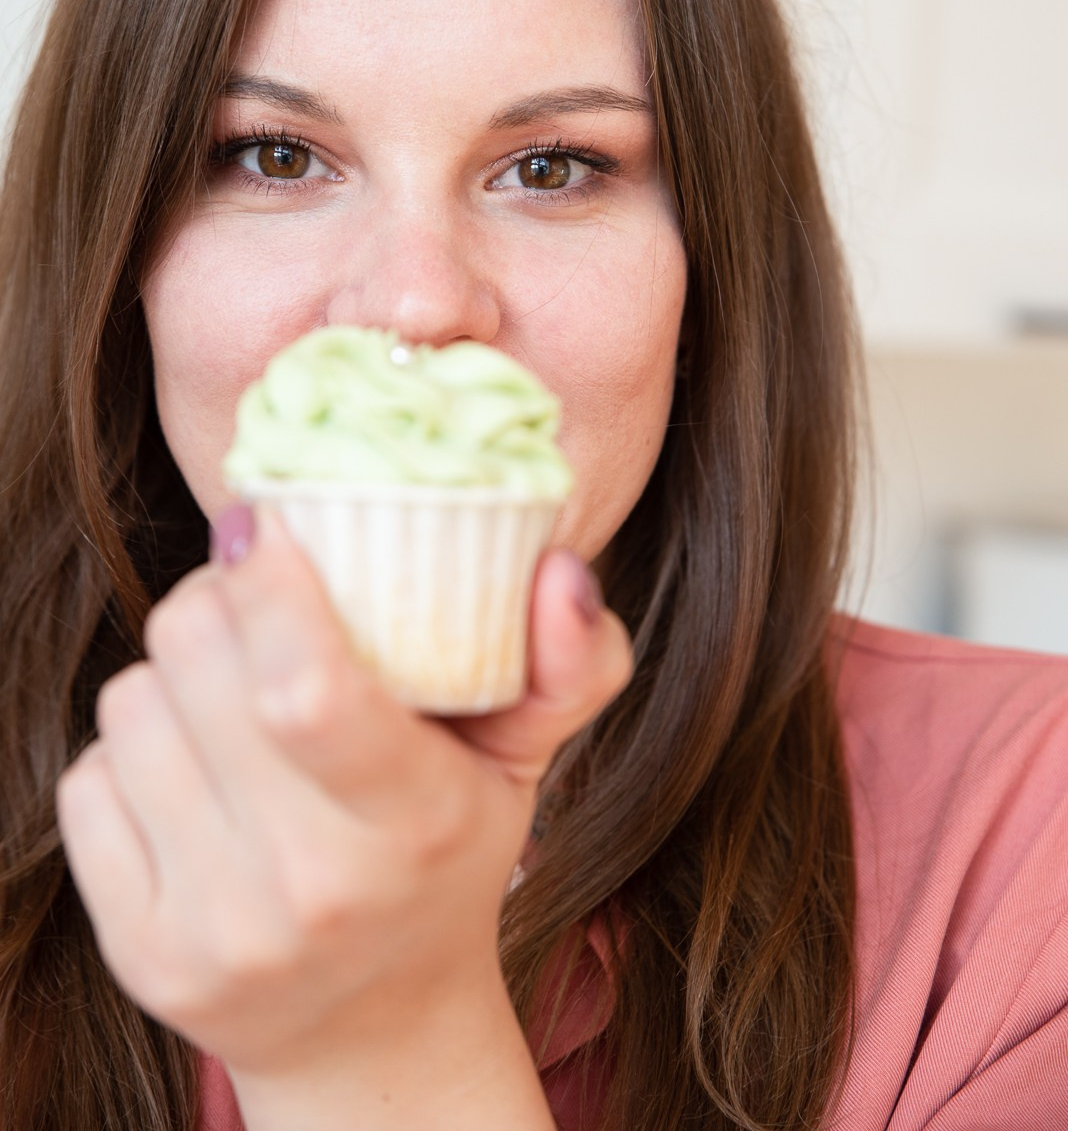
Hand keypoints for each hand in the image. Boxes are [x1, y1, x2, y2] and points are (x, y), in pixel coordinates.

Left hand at [56, 509, 630, 1119]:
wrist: (372, 1025)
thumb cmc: (450, 856)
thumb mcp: (524, 760)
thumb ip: (572, 662)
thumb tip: (558, 572)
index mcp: (415, 822)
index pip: (306, 688)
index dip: (267, 582)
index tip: (262, 522)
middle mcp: (309, 887)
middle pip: (196, 661)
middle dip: (216, 599)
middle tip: (255, 604)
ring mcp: (216, 927)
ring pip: (133, 706)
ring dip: (173, 670)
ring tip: (229, 691)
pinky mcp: (140, 952)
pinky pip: (89, 779)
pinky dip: (133, 748)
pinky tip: (191, 765)